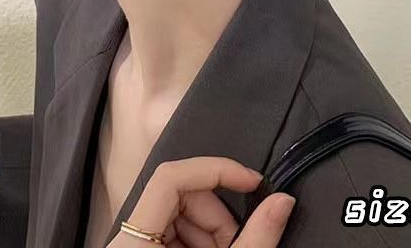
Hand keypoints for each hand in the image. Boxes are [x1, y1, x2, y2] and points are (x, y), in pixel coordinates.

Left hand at [107, 156, 294, 247]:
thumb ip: (255, 239)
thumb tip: (283, 201)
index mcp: (133, 242)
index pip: (170, 178)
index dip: (214, 171)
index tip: (252, 182)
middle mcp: (126, 240)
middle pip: (180, 198)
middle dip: (218, 217)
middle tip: (240, 244)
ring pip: (180, 217)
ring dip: (213, 234)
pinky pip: (173, 235)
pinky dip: (200, 244)